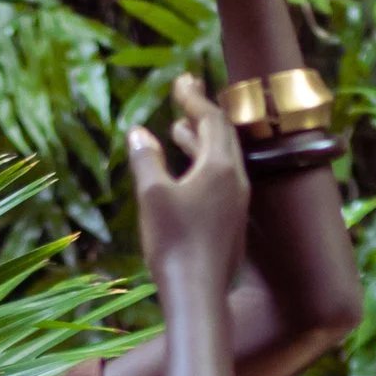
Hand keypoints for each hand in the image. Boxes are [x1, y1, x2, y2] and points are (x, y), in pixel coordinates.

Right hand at [128, 74, 248, 297]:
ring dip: (200, 141)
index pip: (211, 119)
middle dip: (202, 113)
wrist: (199, 296)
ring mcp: (237, 204)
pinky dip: (203, 165)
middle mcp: (236, 181)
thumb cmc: (174, 244)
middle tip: (185, 95)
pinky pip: (220, 181)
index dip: (194, 97)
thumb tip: (139, 132)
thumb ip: (146, 159)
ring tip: (178, 129)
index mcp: (219, 167)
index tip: (181, 79)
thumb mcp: (152, 196)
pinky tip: (185, 175)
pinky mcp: (231, 224)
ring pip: (221, 160)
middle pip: (223, 136)